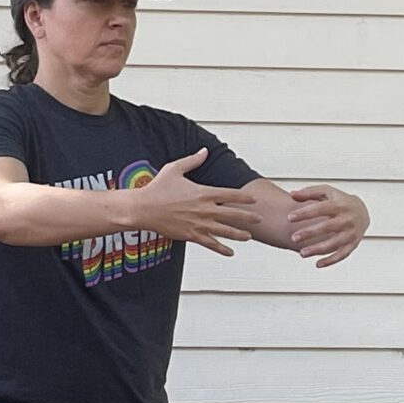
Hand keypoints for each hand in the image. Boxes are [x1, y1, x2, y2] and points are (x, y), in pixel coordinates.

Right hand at [130, 148, 260, 256]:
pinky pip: (210, 243)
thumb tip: (204, 150)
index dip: (244, 198)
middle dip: (248, 217)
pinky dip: (221, 249)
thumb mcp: (175, 169)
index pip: (230, 195)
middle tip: (260, 219)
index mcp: (203, 193)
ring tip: (249, 237)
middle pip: (233, 214)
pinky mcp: (191, 235)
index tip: (255, 200)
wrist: (143, 208)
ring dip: (239, 234)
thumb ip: (193, 160)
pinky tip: (230, 252)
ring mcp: (199, 223)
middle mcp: (204, 209)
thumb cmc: (158, 188)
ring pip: (225, 231)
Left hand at [285, 184, 368, 266]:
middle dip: (310, 233)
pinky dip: (331, 261)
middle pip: (327, 227)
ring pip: (334, 243)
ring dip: (318, 249)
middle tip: (293, 238)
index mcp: (339, 205)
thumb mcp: (327, 192)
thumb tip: (292, 194)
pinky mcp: (353, 244)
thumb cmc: (340, 201)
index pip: (320, 209)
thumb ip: (309, 192)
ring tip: (302, 253)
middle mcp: (347, 219)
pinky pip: (342, 255)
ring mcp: (351, 233)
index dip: (305, 213)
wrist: (362, 211)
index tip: (289, 217)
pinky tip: (317, 264)